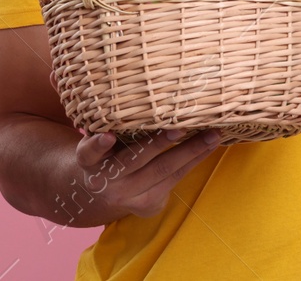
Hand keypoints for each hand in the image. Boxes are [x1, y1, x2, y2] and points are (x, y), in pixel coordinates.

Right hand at [70, 128, 221, 219]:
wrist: (101, 193)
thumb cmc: (106, 152)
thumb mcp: (99, 142)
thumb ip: (111, 128)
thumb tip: (144, 95)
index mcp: (88, 161)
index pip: (90, 153)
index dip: (98, 145)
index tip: (107, 136)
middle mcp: (106, 181)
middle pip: (136, 160)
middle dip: (160, 143)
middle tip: (181, 127)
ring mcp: (128, 197)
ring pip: (164, 171)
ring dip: (192, 151)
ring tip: (212, 135)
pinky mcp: (147, 206)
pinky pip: (176, 180)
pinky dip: (194, 160)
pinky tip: (209, 147)